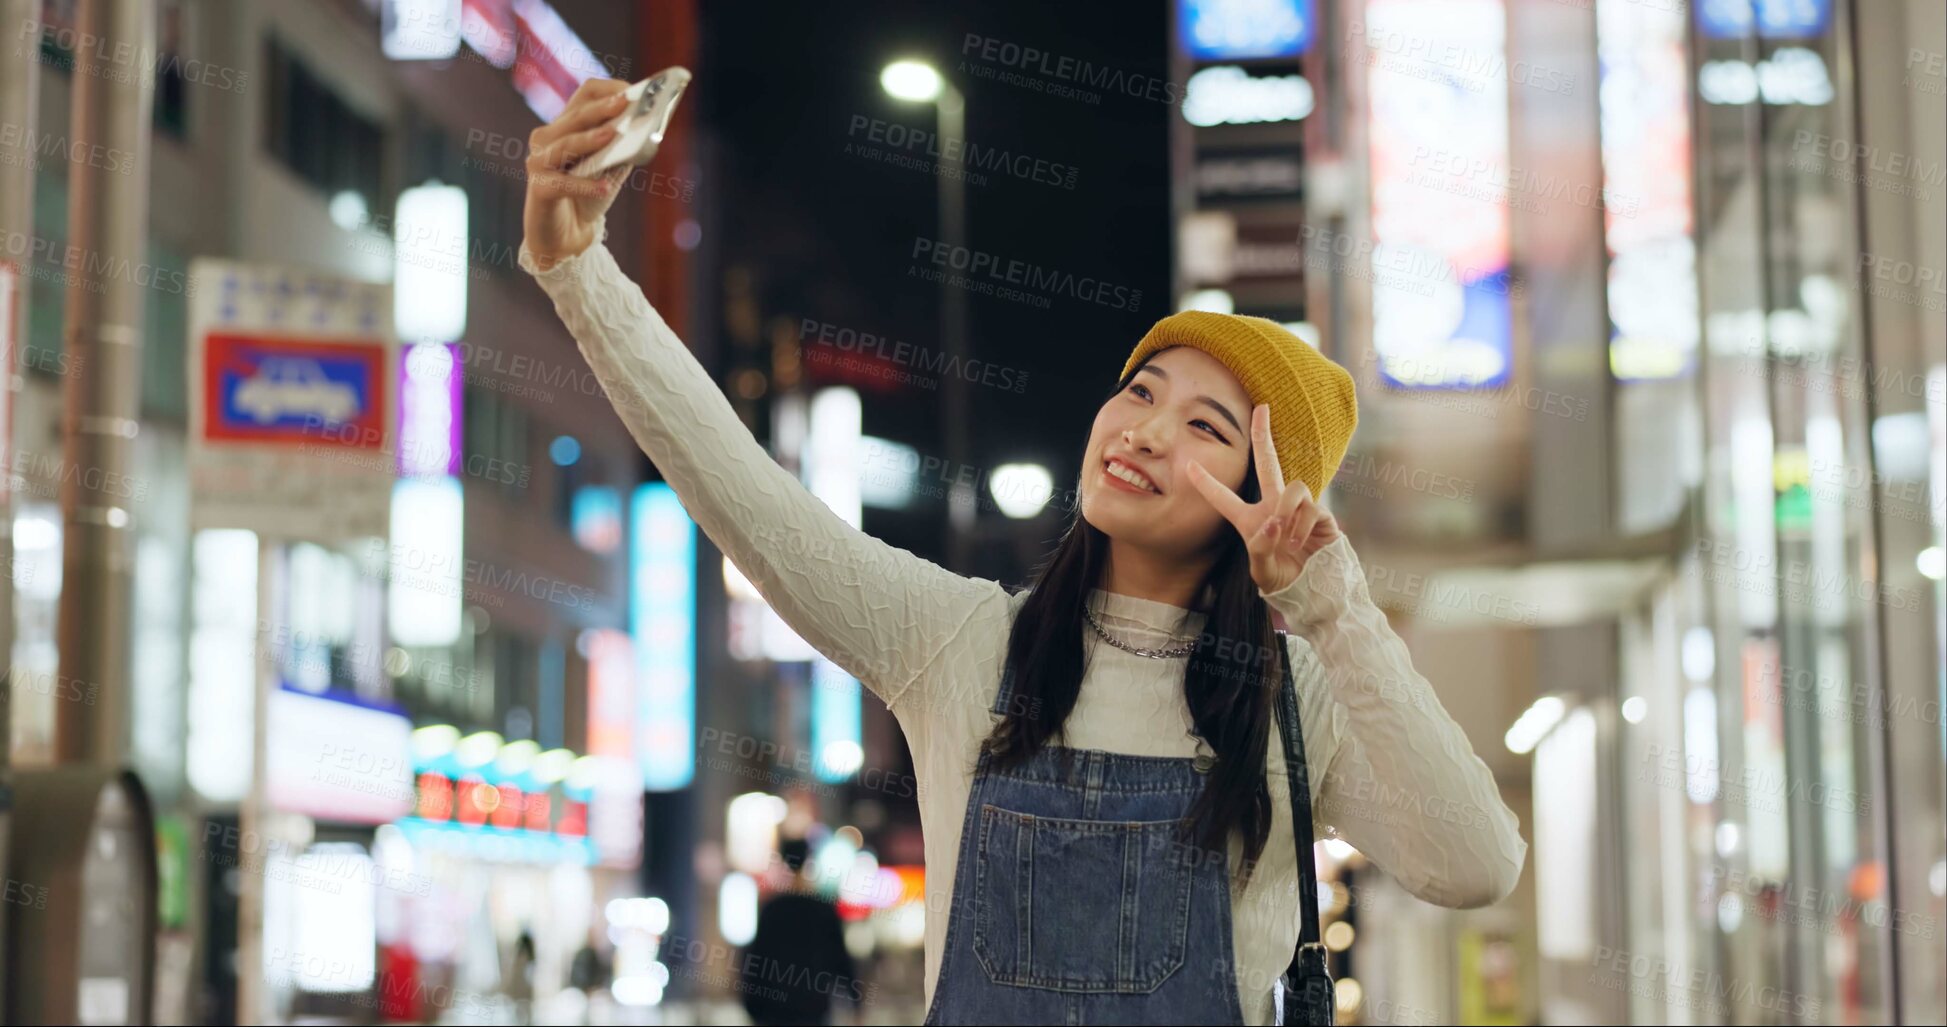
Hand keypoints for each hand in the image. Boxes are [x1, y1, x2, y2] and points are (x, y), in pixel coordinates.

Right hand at [522, 78, 634, 270]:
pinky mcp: (538, 189)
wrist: (565, 239)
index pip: (584, 96)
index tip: (632, 91)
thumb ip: (622, 149)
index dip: (608, 90)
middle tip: (625, 103)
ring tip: (611, 136)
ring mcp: (539, 162)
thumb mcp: (609, 168)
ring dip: (589, 140)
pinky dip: (585, 186)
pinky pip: (563, 184)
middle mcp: (547, 139)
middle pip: (575, 117)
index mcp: (565, 127)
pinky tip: (604, 188)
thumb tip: (644, 130)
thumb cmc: (587, 198)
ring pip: (565, 144)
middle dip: (602, 110)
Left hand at [1187, 403, 1342, 594]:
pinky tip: (1300, 543)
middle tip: (1261, 407)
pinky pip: (1310, 507)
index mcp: (1249, 520)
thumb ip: (1261, 548)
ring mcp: (1297, 508)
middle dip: (1264, 434)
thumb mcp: (1262, 571)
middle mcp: (1273, 507)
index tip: (1187, 466)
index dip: (1206, 483)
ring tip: (1287, 539)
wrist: (1314, 589)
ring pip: (1292, 487)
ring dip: (1286, 510)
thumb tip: (1273, 521)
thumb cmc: (1283, 579)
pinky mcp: (1320, 514)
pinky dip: (1302, 526)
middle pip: (1267, 462)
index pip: (1223, 498)